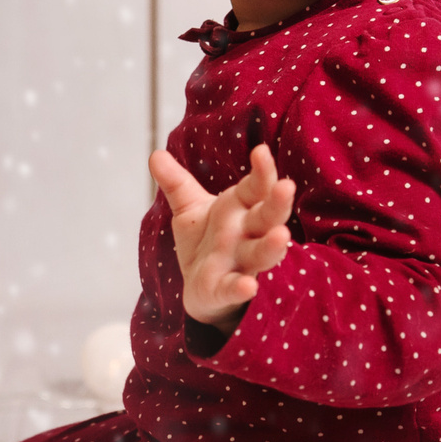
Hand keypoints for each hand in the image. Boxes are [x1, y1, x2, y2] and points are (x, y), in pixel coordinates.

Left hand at [150, 143, 296, 329]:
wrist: (200, 287)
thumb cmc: (205, 241)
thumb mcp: (188, 209)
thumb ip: (175, 183)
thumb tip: (154, 155)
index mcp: (241, 208)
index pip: (256, 187)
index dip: (261, 171)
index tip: (261, 151)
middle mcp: (247, 234)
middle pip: (267, 217)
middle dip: (277, 203)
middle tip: (286, 186)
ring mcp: (240, 262)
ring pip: (261, 253)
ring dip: (271, 246)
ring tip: (281, 236)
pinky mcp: (226, 289)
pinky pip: (235, 288)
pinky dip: (241, 288)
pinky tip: (248, 287)